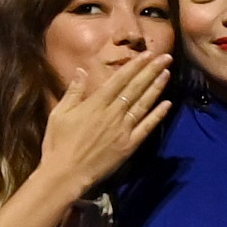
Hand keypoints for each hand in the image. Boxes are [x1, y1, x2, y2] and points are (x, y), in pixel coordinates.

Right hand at [38, 51, 173, 190]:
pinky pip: (147, 127)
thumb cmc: (58, 142)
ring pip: (144, 104)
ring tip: (167, 73)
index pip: (119, 80)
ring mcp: (123, 129)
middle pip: (135, 88)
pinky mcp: (129, 145)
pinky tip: (167, 104)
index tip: (147, 54)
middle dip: (151, 71)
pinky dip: (157, 115)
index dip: (135, 66)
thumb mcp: (59, 113)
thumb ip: (73, 92)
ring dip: (156, 88)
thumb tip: (82, 71)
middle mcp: (113, 113)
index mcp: (95, 104)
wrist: (66, 173)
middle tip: (165, 57)